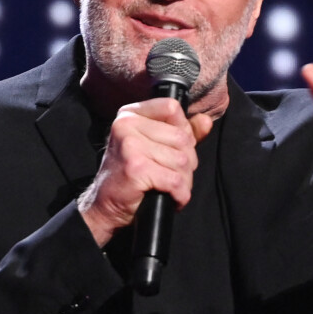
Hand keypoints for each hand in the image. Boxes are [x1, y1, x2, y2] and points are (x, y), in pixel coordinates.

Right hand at [77, 98, 212, 246]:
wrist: (106, 206)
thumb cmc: (131, 173)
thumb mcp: (154, 146)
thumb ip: (182, 131)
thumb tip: (206, 121)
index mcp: (130, 113)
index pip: (171, 107)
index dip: (182, 129)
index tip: (174, 148)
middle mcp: (127, 124)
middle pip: (181, 137)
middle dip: (187, 162)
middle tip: (174, 174)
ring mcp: (131, 145)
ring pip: (182, 160)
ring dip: (184, 181)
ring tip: (172, 188)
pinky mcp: (136, 167)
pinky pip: (175, 180)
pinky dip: (180, 194)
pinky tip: (172, 198)